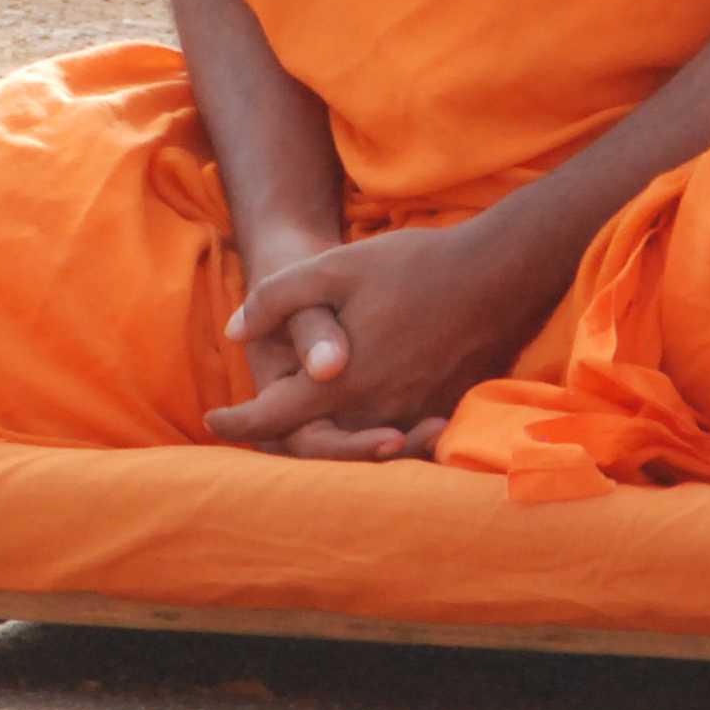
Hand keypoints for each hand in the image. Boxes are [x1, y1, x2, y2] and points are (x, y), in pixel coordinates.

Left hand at [204, 219, 562, 458]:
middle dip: (280, 435)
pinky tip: (362, 409)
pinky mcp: (440, 411)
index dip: (237, 424)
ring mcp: (410, 416)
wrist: (496, 275)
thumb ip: (277, 299)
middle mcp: (374, 412)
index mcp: (340, 382)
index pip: (273, 419)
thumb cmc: (413, 267)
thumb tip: (234, 330)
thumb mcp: (334, 268)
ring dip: (325, 433)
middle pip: (313, 442)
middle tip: (255, 421)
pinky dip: (369, 431)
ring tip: (304, 412)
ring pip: (353, 441)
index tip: (213, 420)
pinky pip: (394, 435)